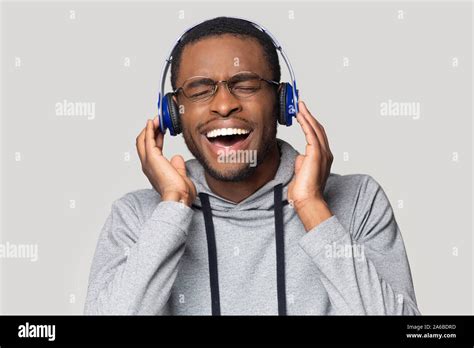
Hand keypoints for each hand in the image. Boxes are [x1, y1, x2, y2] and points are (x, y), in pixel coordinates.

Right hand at [136, 117, 196, 206]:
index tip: (161, 129)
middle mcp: (148, 165)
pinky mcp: (152, 158)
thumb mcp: (180, 176)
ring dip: (149, 128)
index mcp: (154, 169)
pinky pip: (148, 140)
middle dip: (150, 130)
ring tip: (157, 119)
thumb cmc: (180, 192)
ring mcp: (148, 161)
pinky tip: (153, 122)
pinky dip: (149, 129)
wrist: (178, 197)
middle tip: (158, 121)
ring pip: (143, 140)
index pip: (152, 149)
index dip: (155, 137)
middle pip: (144, 143)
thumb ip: (177, 166)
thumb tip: (177, 158)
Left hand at [288, 101, 333, 229]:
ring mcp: (323, 153)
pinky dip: (306, 123)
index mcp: (324, 157)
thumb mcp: (303, 171)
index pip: (317, 135)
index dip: (310, 122)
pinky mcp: (316, 154)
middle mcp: (326, 153)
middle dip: (308, 114)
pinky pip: (311, 134)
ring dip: (307, 115)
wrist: (307, 200)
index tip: (302, 113)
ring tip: (299, 105)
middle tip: (299, 103)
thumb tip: (301, 156)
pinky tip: (300, 115)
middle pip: (318, 128)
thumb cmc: (303, 190)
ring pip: (315, 128)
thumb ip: (303, 161)